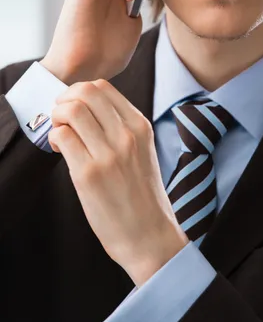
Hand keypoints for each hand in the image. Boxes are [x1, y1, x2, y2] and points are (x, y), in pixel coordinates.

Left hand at [48, 79, 189, 285]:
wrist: (148, 234)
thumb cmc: (142, 195)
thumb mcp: (143, 151)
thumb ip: (121, 128)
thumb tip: (85, 110)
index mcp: (140, 127)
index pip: (103, 88)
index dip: (80, 92)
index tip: (74, 107)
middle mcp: (126, 135)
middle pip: (85, 92)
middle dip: (65, 99)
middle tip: (61, 117)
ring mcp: (108, 154)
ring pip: (72, 110)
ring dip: (57, 117)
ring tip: (60, 133)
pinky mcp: (89, 175)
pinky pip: (63, 138)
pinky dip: (55, 138)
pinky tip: (60, 150)